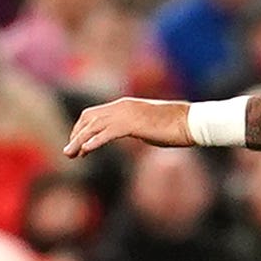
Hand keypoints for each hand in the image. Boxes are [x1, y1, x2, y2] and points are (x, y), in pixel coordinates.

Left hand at [65, 95, 193, 157]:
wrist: (191, 121)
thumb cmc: (175, 126)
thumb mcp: (149, 126)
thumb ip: (136, 128)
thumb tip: (132, 133)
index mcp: (125, 105)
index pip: (93, 113)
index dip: (81, 128)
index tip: (77, 144)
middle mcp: (122, 106)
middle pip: (89, 119)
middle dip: (76, 135)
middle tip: (68, 152)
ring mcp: (127, 114)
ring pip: (94, 126)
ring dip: (79, 141)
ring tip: (71, 154)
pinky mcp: (133, 124)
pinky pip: (107, 133)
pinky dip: (94, 141)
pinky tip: (86, 151)